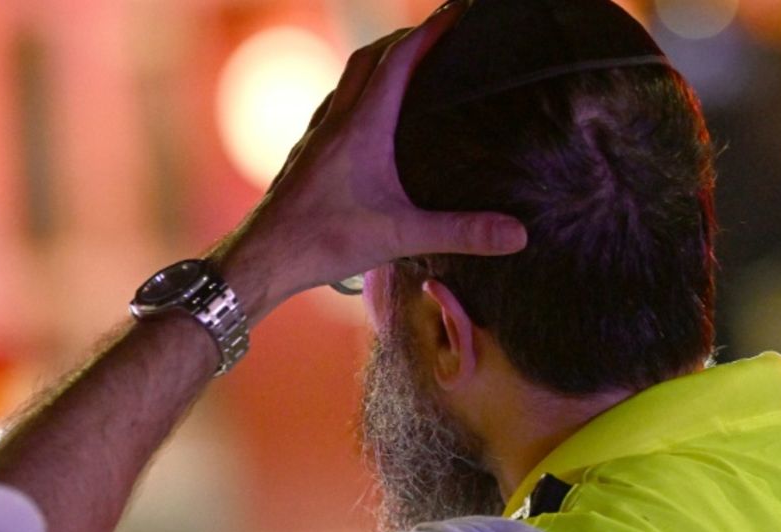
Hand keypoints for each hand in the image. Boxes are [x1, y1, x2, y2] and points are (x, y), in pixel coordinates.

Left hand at [209, 1, 527, 320]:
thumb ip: (462, 232)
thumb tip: (517, 233)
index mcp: (362, 125)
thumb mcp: (402, 236)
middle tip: (438, 34)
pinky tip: (365, 119)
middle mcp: (336, 121)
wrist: (262, 258)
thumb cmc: (322, 242)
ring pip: (348, 80)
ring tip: (406, 67)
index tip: (457, 13)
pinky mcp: (306, 157)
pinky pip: (333, 109)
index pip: (400, 58)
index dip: (431, 30)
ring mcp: (316, 137)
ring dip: (378, 62)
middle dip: (407, 38)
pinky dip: (356, 96)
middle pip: (371, 57)